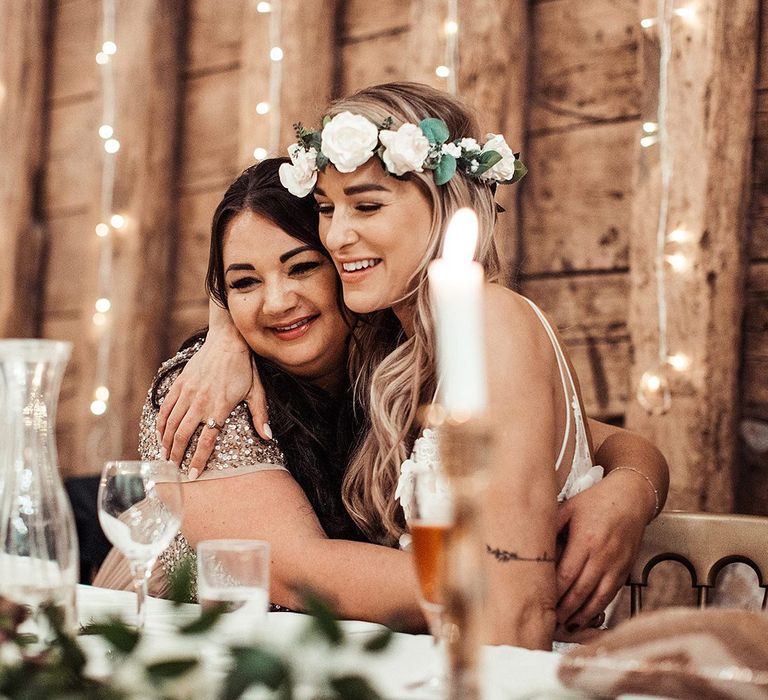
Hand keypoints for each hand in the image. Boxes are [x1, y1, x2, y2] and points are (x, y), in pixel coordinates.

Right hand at [156, 332, 269, 474]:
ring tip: (165, 458)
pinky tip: (160, 435)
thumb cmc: (244, 367)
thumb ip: (260, 415)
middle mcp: (200, 401)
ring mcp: (188, 392)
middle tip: (174, 471)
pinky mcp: (179, 384)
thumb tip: (268, 437)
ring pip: (171, 424)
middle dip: (177, 456)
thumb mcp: (256, 391)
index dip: (198, 460)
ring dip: (166, 443)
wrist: (227, 340)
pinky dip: (161, 424)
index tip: (192, 475)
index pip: (207, 440)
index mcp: (220, 406)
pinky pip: (165, 408)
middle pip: (183, 436)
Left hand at [555, 472, 648, 631]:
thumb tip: (533, 541)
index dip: (553, 592)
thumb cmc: (598, 500)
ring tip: (565, 626)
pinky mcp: (624, 570)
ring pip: (597, 598)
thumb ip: (552, 525)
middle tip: (549, 621)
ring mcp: (616, 565)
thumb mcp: (570, 507)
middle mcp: (602, 556)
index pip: (566, 575)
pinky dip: (597, 609)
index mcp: (585, 540)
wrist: (631, 498)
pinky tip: (585, 616)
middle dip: (564, 610)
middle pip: (580, 591)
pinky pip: (610, 595)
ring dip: (580, 615)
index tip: (540, 601)